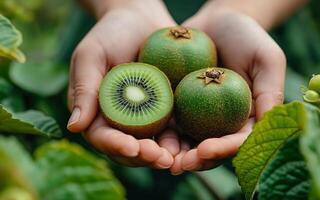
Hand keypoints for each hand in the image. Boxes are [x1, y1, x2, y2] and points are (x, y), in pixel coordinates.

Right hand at [67, 0, 177, 167]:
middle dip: (144, 157)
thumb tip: (73, 127)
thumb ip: (84, 88)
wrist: (142, 19)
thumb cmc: (111, 33)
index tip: (132, 148)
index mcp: (97, 112)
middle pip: (129, 147)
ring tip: (177, 159)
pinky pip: (172, 129)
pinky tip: (191, 146)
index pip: (103, 136)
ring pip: (152, 144)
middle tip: (161, 159)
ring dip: (163, 155)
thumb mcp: (92, 55)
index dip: (116, 145)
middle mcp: (121, 120)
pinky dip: (180, 141)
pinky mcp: (166, 110)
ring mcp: (145, 117)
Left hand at [170, 6, 285, 173]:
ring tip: (162, 158)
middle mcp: (224, 122)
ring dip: (176, 153)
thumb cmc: (247, 36)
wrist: (216, 21)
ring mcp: (200, 115)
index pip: (239, 141)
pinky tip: (150, 139)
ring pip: (189, 141)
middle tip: (180, 165)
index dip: (224, 149)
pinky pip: (171, 121)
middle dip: (197, 160)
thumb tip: (267, 125)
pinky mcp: (180, 105)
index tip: (206, 150)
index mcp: (247, 118)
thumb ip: (270, 91)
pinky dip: (162, 133)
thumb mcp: (267, 58)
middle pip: (212, 148)